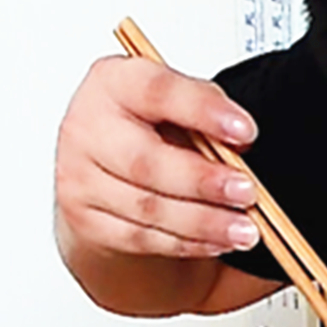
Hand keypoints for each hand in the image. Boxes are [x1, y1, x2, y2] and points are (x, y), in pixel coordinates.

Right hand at [54, 53, 261, 259]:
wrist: (100, 166)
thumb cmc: (145, 126)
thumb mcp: (175, 103)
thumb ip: (206, 112)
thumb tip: (241, 143)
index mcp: (113, 83)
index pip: (157, 91)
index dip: (203, 111)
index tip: (245, 132)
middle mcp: (87, 128)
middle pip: (145, 161)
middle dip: (203, 181)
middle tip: (246, 192)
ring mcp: (80, 178)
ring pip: (147, 208)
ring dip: (203, 222)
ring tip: (244, 229)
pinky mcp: (86, 220)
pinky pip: (141, 238)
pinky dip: (187, 243)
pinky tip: (217, 241)